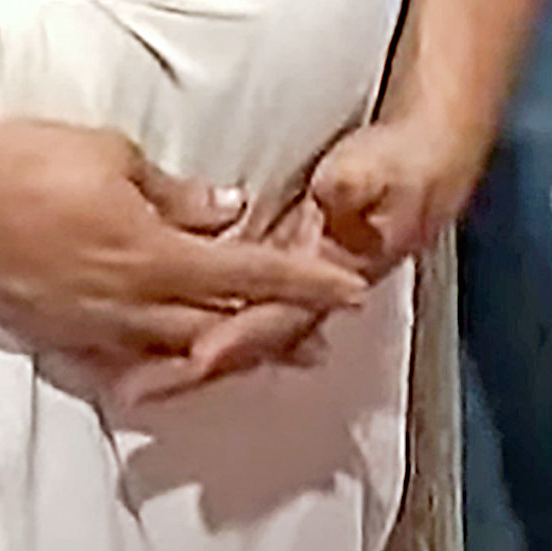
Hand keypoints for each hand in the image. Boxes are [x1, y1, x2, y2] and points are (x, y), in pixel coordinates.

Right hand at [0, 117, 368, 389]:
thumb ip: (177, 194)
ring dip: (221, 356)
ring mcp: (91, 329)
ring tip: (253, 359)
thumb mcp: (115, 157)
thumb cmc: (28, 160)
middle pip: (220, 330)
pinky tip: (170, 369)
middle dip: (273, 336)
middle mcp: (129, 304)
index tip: (349, 292)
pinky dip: (156, 368)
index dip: (303, 283)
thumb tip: (229, 210)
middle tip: (317, 344)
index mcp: (152, 254)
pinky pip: (120, 364)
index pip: (246, 273)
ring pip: (173, 355)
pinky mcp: (57, 338)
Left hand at [112, 111, 484, 410]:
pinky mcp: (271, 274)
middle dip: (190, 368)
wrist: (426, 160)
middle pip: (243, 341)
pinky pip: (222, 312)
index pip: (279, 317)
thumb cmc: (402, 165)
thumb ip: (358, 185)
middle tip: (133, 390)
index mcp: (334, 276)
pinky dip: (185, 330)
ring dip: (181, 358)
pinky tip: (146, 343)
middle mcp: (309, 297)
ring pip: (229, 335)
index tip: (196, 357)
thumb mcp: (384, 170)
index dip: (238, 336)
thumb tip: (336, 194)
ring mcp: (289, 292)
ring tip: (125, 383)